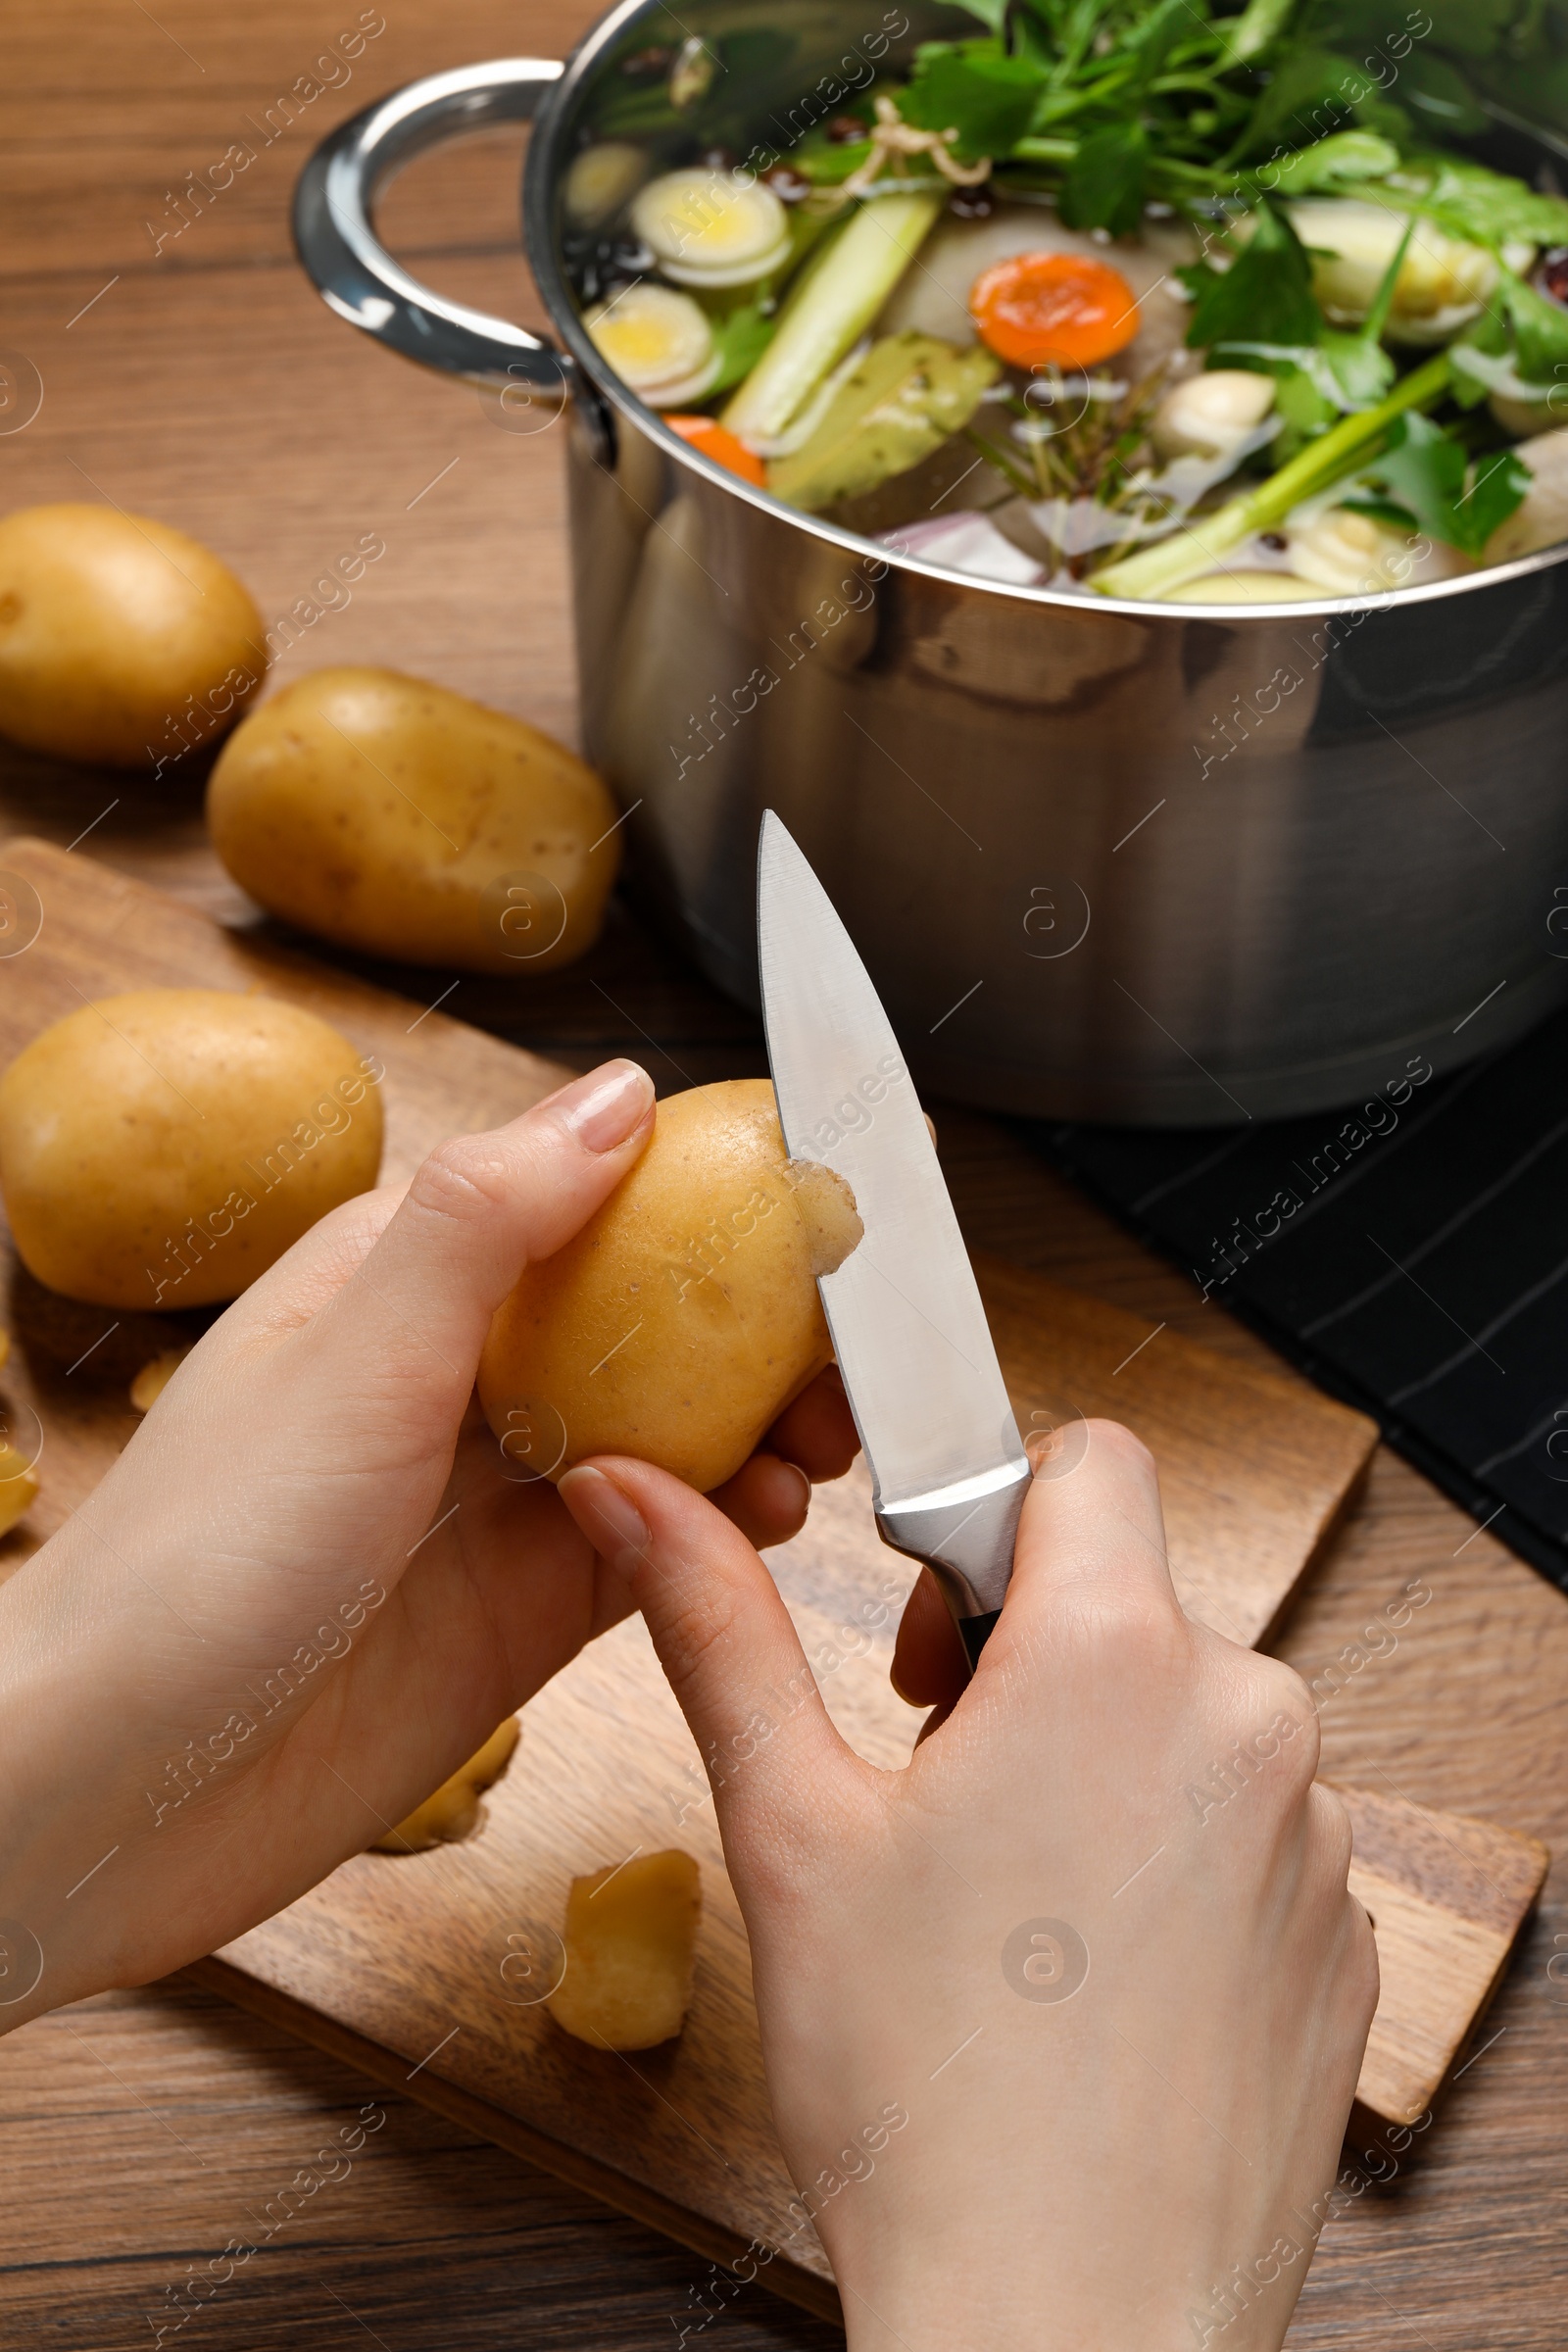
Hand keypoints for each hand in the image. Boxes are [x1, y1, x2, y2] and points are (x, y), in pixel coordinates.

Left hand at [0, 1060, 856, 2025]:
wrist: (112, 1800)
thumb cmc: (196, 1564)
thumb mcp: (356, 1361)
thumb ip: (487, 1222)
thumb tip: (624, 1092)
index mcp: (406, 1277)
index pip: (589, 1190)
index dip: (714, 1184)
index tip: (829, 1191)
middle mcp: (461, 1375)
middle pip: (653, 1313)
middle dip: (766, 1320)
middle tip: (861, 1346)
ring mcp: (498, 1498)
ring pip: (676, 1429)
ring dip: (764, 1424)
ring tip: (830, 1440)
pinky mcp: (526, 1611)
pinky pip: (662, 1544)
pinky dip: (730, 1527)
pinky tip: (772, 1524)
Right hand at [560, 1422, 1377, 2351]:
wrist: (1062, 2328)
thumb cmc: (924, 2096)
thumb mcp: (789, 1828)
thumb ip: (717, 1624)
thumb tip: (637, 1497)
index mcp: (1113, 1658)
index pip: (1090, 1462)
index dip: (992, 1517)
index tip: (938, 1630)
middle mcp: (1246, 1721)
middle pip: (1135, 1598)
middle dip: (1034, 1655)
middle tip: (942, 1782)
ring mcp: (1311, 1837)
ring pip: (1193, 1718)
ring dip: (1106, 1761)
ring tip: (1013, 1901)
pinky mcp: (1340, 1936)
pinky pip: (1253, 1832)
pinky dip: (1176, 1862)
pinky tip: (1091, 1972)